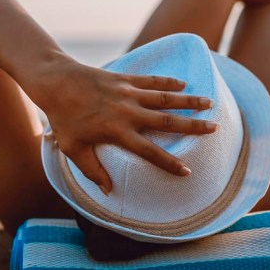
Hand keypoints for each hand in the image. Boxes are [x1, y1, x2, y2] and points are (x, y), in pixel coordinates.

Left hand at [27, 58, 216, 194]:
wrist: (55, 82)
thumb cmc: (62, 118)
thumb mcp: (73, 149)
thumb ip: (92, 171)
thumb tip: (109, 191)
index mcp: (117, 132)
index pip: (149, 152)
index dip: (169, 163)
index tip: (187, 171)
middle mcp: (128, 112)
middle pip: (167, 121)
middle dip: (193, 126)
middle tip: (214, 128)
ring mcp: (128, 93)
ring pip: (165, 98)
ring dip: (189, 100)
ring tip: (209, 103)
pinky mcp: (125, 78)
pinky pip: (152, 80)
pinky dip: (169, 82)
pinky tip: (183, 84)